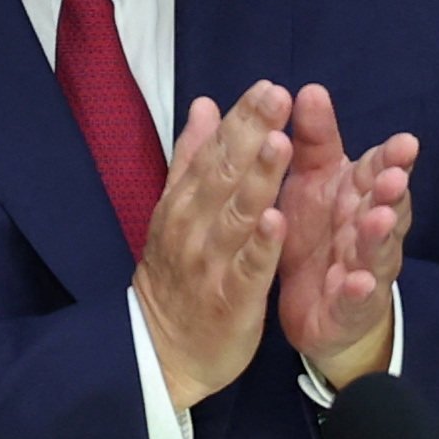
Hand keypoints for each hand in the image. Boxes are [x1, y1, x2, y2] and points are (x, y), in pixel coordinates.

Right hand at [134, 82, 293, 414]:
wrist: (160, 351)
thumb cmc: (176, 276)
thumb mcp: (177, 211)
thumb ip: (193, 158)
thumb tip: (205, 105)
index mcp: (185, 202)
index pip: (214, 152)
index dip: (241, 119)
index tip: (268, 86)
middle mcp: (194, 227)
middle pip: (225, 174)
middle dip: (252, 134)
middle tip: (277, 97)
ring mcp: (210, 263)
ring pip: (236, 215)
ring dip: (258, 179)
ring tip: (279, 143)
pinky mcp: (229, 300)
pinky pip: (246, 269)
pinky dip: (260, 246)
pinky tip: (277, 220)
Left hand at [275, 83, 416, 388]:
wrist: (316, 307)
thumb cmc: (318, 234)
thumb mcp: (312, 182)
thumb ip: (314, 140)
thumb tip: (311, 89)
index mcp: (358, 195)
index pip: (378, 170)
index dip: (392, 159)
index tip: (405, 142)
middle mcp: (369, 229)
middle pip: (386, 207)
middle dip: (391, 192)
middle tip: (394, 177)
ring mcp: (366, 268)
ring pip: (377, 251)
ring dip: (379, 236)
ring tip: (378, 220)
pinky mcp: (351, 307)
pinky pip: (357, 299)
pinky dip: (359, 290)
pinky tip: (357, 282)